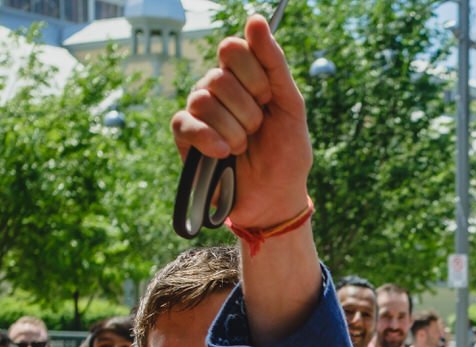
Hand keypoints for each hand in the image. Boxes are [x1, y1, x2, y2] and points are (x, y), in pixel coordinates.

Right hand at [170, 14, 311, 228]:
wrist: (275, 199)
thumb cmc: (286, 153)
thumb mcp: (290, 106)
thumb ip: (274, 63)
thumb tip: (256, 19)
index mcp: (242, 76)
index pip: (232, 49)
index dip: (254, 76)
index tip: (268, 98)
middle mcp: (216, 87)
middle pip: (219, 76)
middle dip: (248, 110)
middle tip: (258, 129)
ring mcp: (198, 111)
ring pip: (203, 99)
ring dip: (234, 130)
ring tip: (243, 147)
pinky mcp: (184, 137)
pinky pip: (185, 123)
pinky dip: (209, 140)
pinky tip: (224, 154)